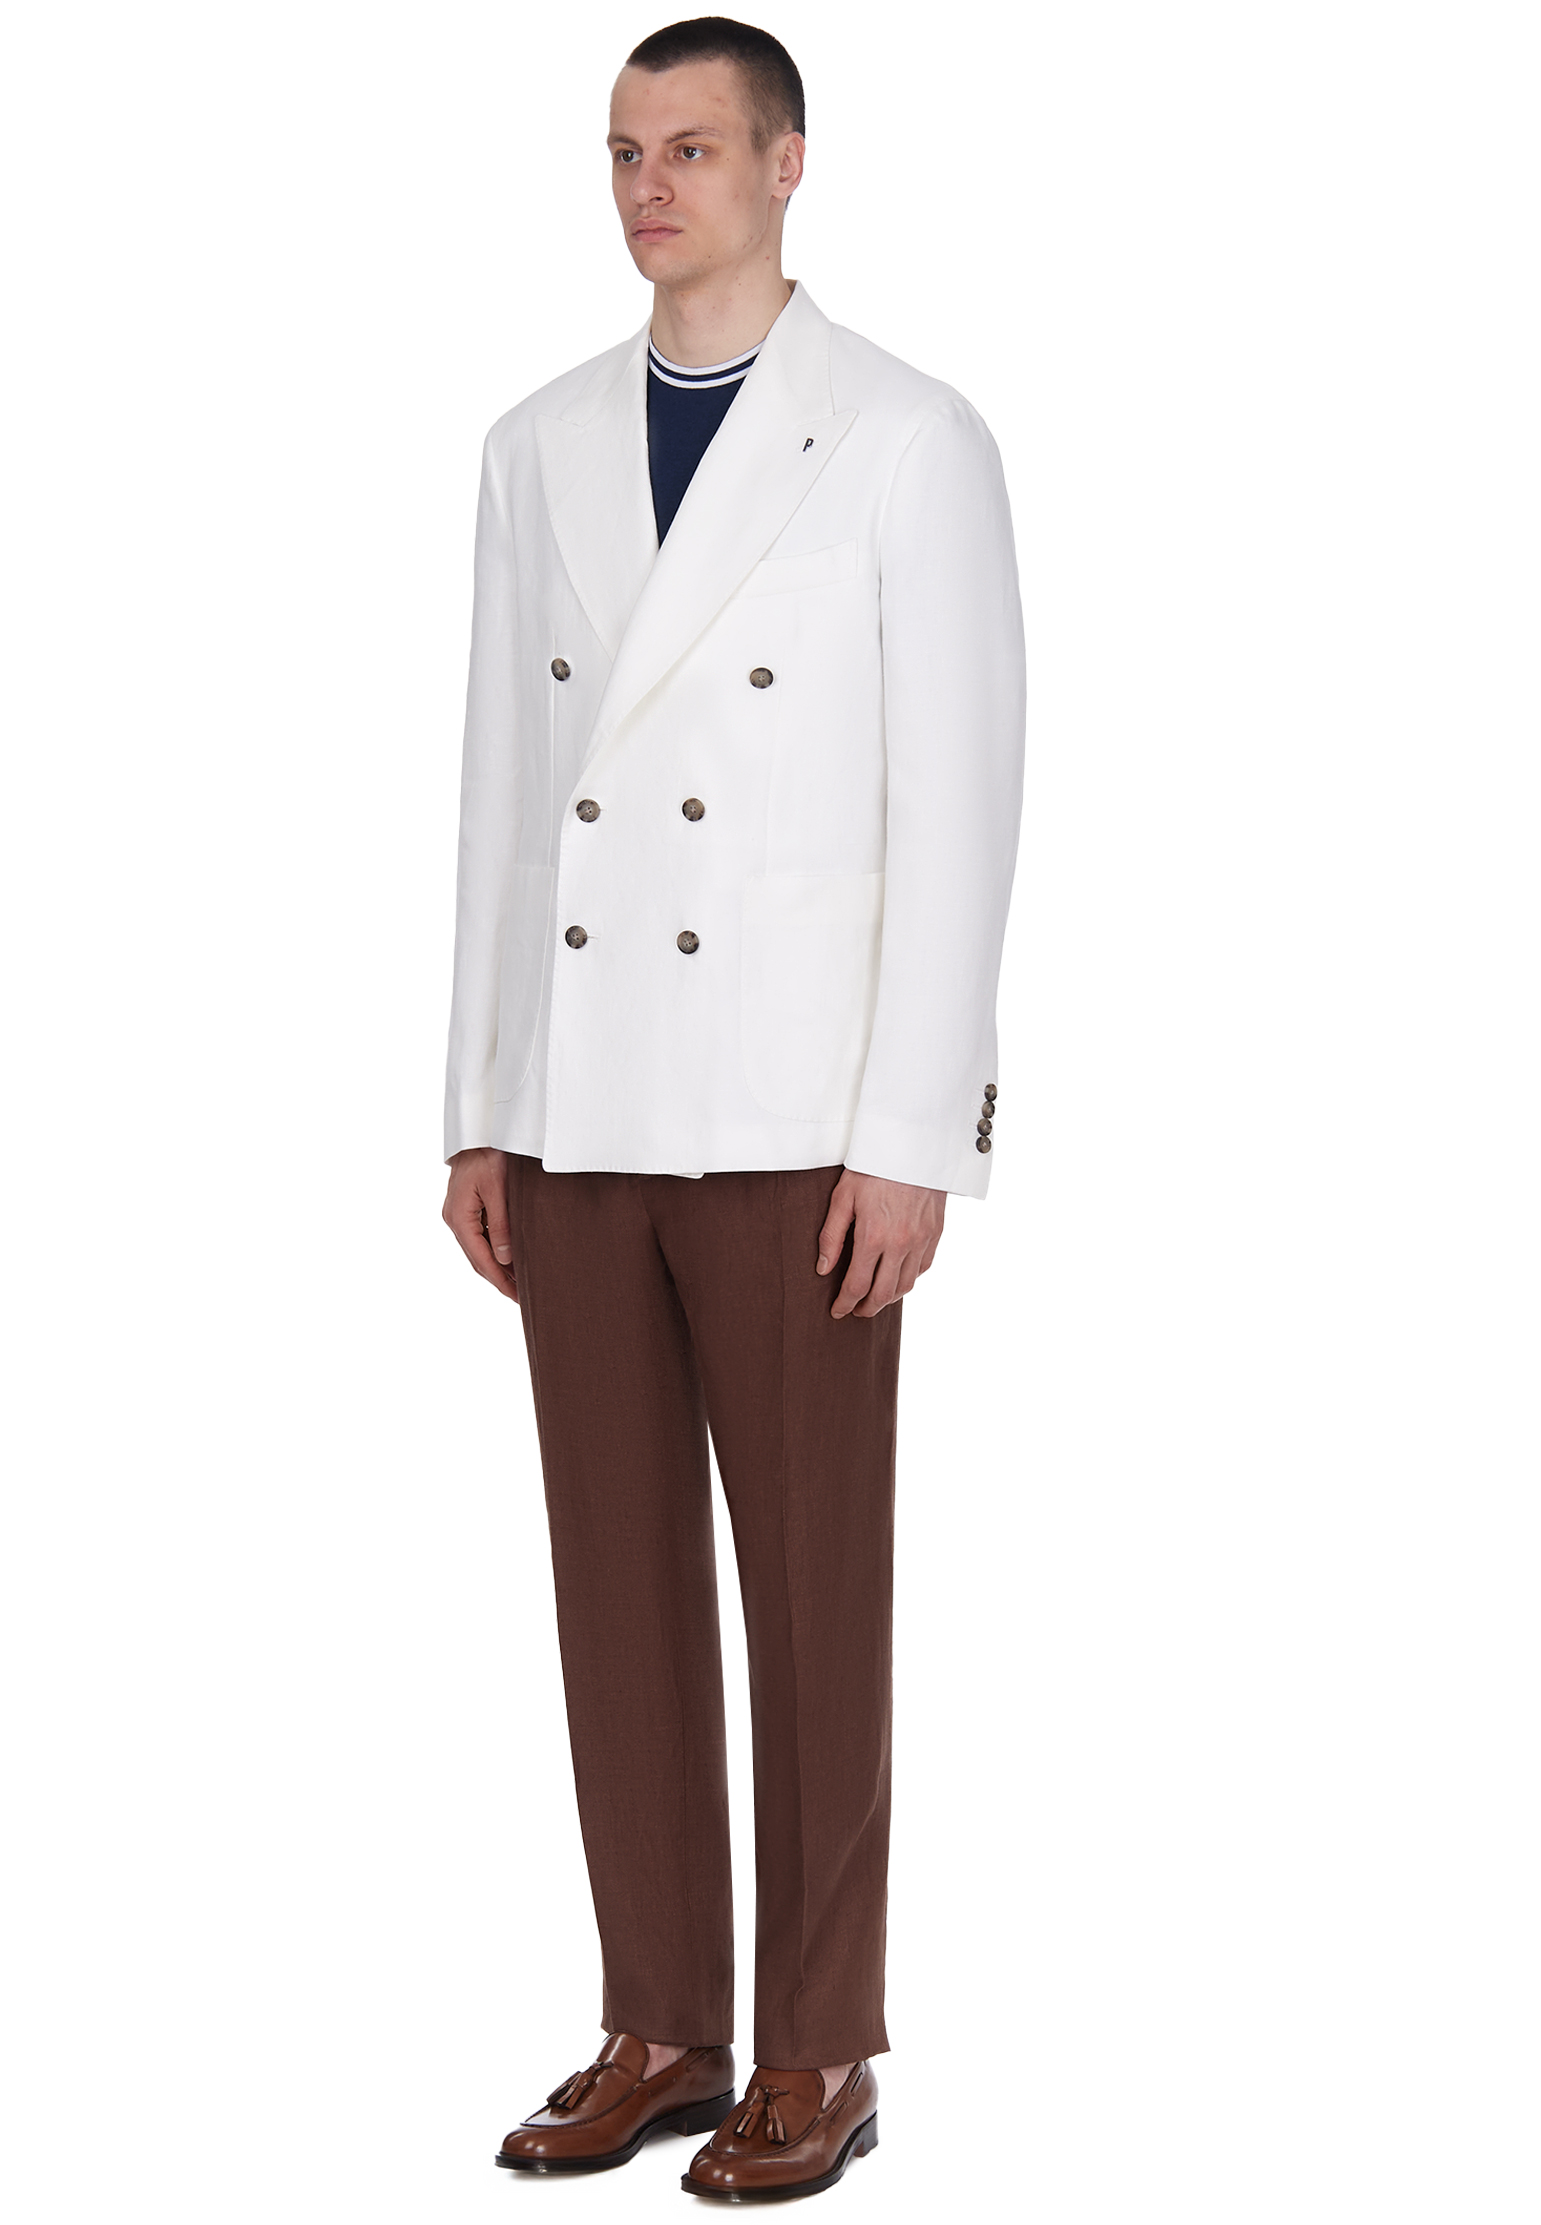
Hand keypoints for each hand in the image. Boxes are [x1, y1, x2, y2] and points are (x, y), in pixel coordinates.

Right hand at [443, 1147, 517, 1300]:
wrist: (478, 1132)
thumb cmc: (488, 1154)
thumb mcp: (498, 1188)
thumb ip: (501, 1224)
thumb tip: (505, 1257)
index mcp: (459, 1217)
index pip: (480, 1259)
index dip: (500, 1280)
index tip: (517, 1296)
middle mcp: (455, 1219)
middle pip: (477, 1259)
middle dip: (499, 1279)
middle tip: (521, 1297)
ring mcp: (459, 1214)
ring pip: (478, 1250)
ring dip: (498, 1267)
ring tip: (519, 1283)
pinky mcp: (466, 1209)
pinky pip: (480, 1237)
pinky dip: (494, 1251)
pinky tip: (511, 1258)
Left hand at [816, 1169, 945, 1318]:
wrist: (911, 1143)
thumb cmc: (872, 1166)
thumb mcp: (842, 1197)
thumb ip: (831, 1236)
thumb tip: (823, 1268)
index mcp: (873, 1236)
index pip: (857, 1285)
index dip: (845, 1304)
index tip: (838, 1311)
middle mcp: (901, 1243)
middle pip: (884, 1294)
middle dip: (867, 1308)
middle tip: (856, 1311)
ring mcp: (922, 1239)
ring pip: (907, 1285)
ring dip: (889, 1298)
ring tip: (875, 1299)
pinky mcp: (936, 1232)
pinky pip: (924, 1267)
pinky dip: (910, 1279)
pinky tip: (898, 1277)